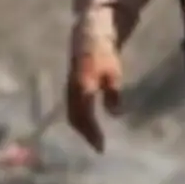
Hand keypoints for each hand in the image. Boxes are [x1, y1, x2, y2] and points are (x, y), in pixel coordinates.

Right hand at [67, 37, 123, 153]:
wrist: (89, 36)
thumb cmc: (104, 54)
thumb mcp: (114, 73)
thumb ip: (113, 93)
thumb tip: (115, 115)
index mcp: (82, 87)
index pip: (85, 115)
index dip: (92, 132)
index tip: (101, 146)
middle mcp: (72, 90)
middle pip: (75, 117)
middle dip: (86, 134)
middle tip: (98, 147)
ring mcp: (69, 88)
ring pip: (71, 113)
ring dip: (81, 128)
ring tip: (93, 139)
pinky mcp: (70, 87)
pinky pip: (71, 107)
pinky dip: (79, 119)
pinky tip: (88, 124)